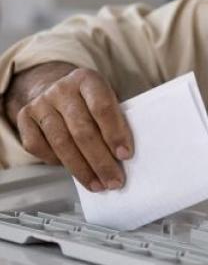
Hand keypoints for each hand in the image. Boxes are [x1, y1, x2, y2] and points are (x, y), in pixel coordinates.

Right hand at [12, 66, 133, 190]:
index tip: (125, 155)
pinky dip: (57, 163)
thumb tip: (125, 155)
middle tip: (114, 180)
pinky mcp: (25, 117)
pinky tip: (75, 171)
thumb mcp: (109, 99)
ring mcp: (41, 103)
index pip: (102, 107)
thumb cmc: (91, 101)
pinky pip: (39, 147)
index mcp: (87, 79)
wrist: (59, 90)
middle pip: (82, 130)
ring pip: (61, 142)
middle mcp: (61, 89)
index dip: (114, 133)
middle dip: (101, 160)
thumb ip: (118, 119)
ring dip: (82, 169)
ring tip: (98, 184)